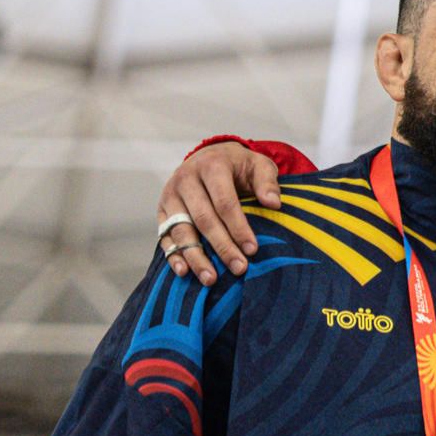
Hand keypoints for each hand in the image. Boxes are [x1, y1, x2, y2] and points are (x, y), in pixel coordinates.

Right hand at [156, 141, 281, 284]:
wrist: (209, 156)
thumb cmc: (238, 166)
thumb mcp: (258, 164)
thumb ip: (267, 181)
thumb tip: (273, 203)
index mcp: (211, 166)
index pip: (225, 202)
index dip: (238, 227)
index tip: (253, 250)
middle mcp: (186, 179)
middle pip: (203, 218)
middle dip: (222, 246)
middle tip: (239, 268)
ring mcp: (170, 195)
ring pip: (181, 230)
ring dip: (196, 257)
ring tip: (211, 279)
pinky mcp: (162, 210)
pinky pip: (165, 235)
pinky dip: (173, 255)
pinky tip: (184, 272)